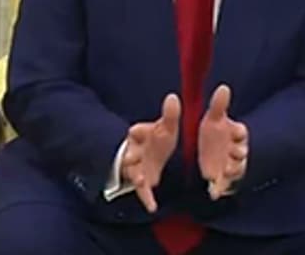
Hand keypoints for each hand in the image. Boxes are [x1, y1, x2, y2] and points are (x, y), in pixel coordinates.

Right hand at [120, 93, 180, 212]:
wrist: (145, 155)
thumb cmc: (155, 139)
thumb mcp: (164, 128)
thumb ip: (170, 116)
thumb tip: (174, 97)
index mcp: (139, 135)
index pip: (136, 132)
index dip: (136, 132)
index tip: (135, 131)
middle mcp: (134, 151)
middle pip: (130, 153)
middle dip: (130, 155)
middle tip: (130, 158)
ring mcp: (135, 167)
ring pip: (133, 172)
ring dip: (135, 175)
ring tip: (139, 179)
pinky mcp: (141, 182)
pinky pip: (142, 191)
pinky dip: (146, 198)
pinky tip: (152, 207)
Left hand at [198, 84, 248, 199]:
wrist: (211, 154)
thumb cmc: (215, 134)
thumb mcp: (214, 120)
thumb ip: (219, 106)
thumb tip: (224, 87)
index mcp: (235, 135)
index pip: (241, 132)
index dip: (239, 132)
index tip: (237, 131)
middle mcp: (236, 151)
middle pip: (241, 152)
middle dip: (239, 154)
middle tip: (235, 153)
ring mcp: (231, 166)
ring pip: (235, 169)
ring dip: (232, 170)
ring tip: (225, 170)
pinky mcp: (222, 180)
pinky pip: (222, 186)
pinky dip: (218, 189)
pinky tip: (213, 192)